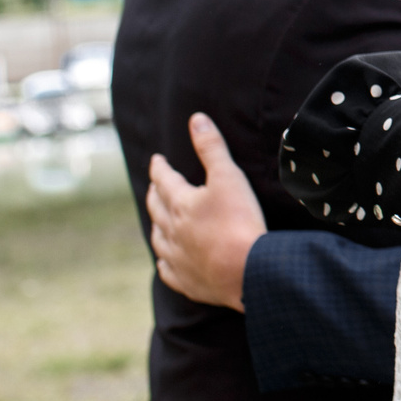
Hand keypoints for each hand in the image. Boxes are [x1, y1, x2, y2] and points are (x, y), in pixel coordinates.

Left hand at [146, 112, 265, 309]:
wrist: (246, 271)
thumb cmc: (239, 222)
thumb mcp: (229, 177)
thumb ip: (212, 148)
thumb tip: (196, 119)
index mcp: (180, 203)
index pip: (164, 179)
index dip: (160, 167)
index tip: (157, 160)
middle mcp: (171, 230)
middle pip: (156, 208)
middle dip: (154, 194)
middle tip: (154, 186)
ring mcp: (177, 258)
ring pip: (158, 238)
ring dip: (156, 226)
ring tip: (156, 220)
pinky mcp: (186, 281)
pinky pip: (168, 271)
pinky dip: (164, 263)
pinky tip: (164, 262)